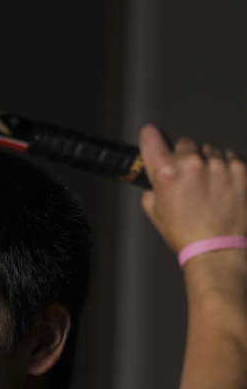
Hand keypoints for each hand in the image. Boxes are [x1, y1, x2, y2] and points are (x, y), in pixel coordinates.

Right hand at [139, 124, 246, 253]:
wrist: (218, 250)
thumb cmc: (186, 235)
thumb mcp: (156, 213)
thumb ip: (152, 188)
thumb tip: (156, 176)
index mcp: (165, 173)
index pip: (151, 138)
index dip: (151, 139)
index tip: (153, 138)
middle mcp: (191, 163)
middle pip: (185, 143)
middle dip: (185, 158)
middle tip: (190, 180)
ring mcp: (218, 164)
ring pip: (210, 150)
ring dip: (208, 163)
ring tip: (210, 189)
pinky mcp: (240, 169)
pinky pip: (230, 157)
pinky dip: (227, 169)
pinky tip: (224, 189)